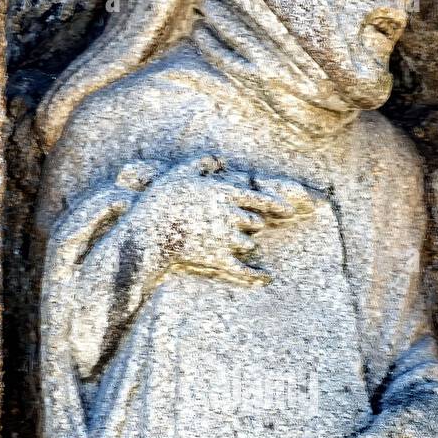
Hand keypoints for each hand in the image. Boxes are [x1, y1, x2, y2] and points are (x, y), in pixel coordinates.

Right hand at [124, 155, 313, 285]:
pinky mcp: (219, 260)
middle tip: (236, 226)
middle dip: (249, 224)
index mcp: (225, 194)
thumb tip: (219, 160)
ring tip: (231, 245)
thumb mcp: (179, 173)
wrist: (148, 233)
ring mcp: (227, 239)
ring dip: (244, 245)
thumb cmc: (162, 200)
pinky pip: (244, 270)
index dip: (277, 205)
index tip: (289, 210)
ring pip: (248, 244)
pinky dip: (257, 275)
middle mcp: (231, 216)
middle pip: (255, 222)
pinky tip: (266, 277)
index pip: (261, 198)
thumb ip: (202, 162)